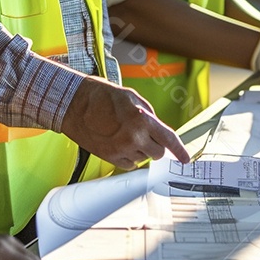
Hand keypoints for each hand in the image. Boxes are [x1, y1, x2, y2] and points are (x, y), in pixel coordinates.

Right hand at [61, 74, 190, 168]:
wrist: (74, 103)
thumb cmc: (100, 95)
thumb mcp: (131, 97)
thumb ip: (148, 114)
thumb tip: (157, 129)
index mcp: (142, 118)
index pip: (169, 139)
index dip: (180, 151)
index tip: (185, 159)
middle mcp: (134, 136)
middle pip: (158, 153)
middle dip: (155, 145)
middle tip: (144, 135)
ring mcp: (122, 148)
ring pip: (143, 158)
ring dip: (139, 150)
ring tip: (124, 134)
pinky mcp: (110, 156)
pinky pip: (129, 164)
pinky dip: (128, 157)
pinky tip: (118, 143)